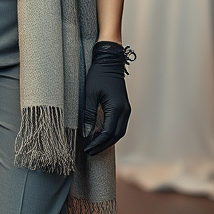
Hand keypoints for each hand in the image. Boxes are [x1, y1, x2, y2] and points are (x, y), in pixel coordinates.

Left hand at [82, 41, 132, 155]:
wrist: (110, 61)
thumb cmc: (98, 75)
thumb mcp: (90, 94)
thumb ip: (89, 114)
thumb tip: (87, 132)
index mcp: (116, 108)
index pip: (108, 132)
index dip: (97, 143)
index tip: (87, 149)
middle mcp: (124, 110)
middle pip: (116, 135)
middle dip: (103, 145)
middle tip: (90, 152)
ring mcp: (126, 109)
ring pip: (120, 132)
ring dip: (108, 141)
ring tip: (95, 146)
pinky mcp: (124, 107)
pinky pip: (120, 125)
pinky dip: (112, 133)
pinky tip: (102, 136)